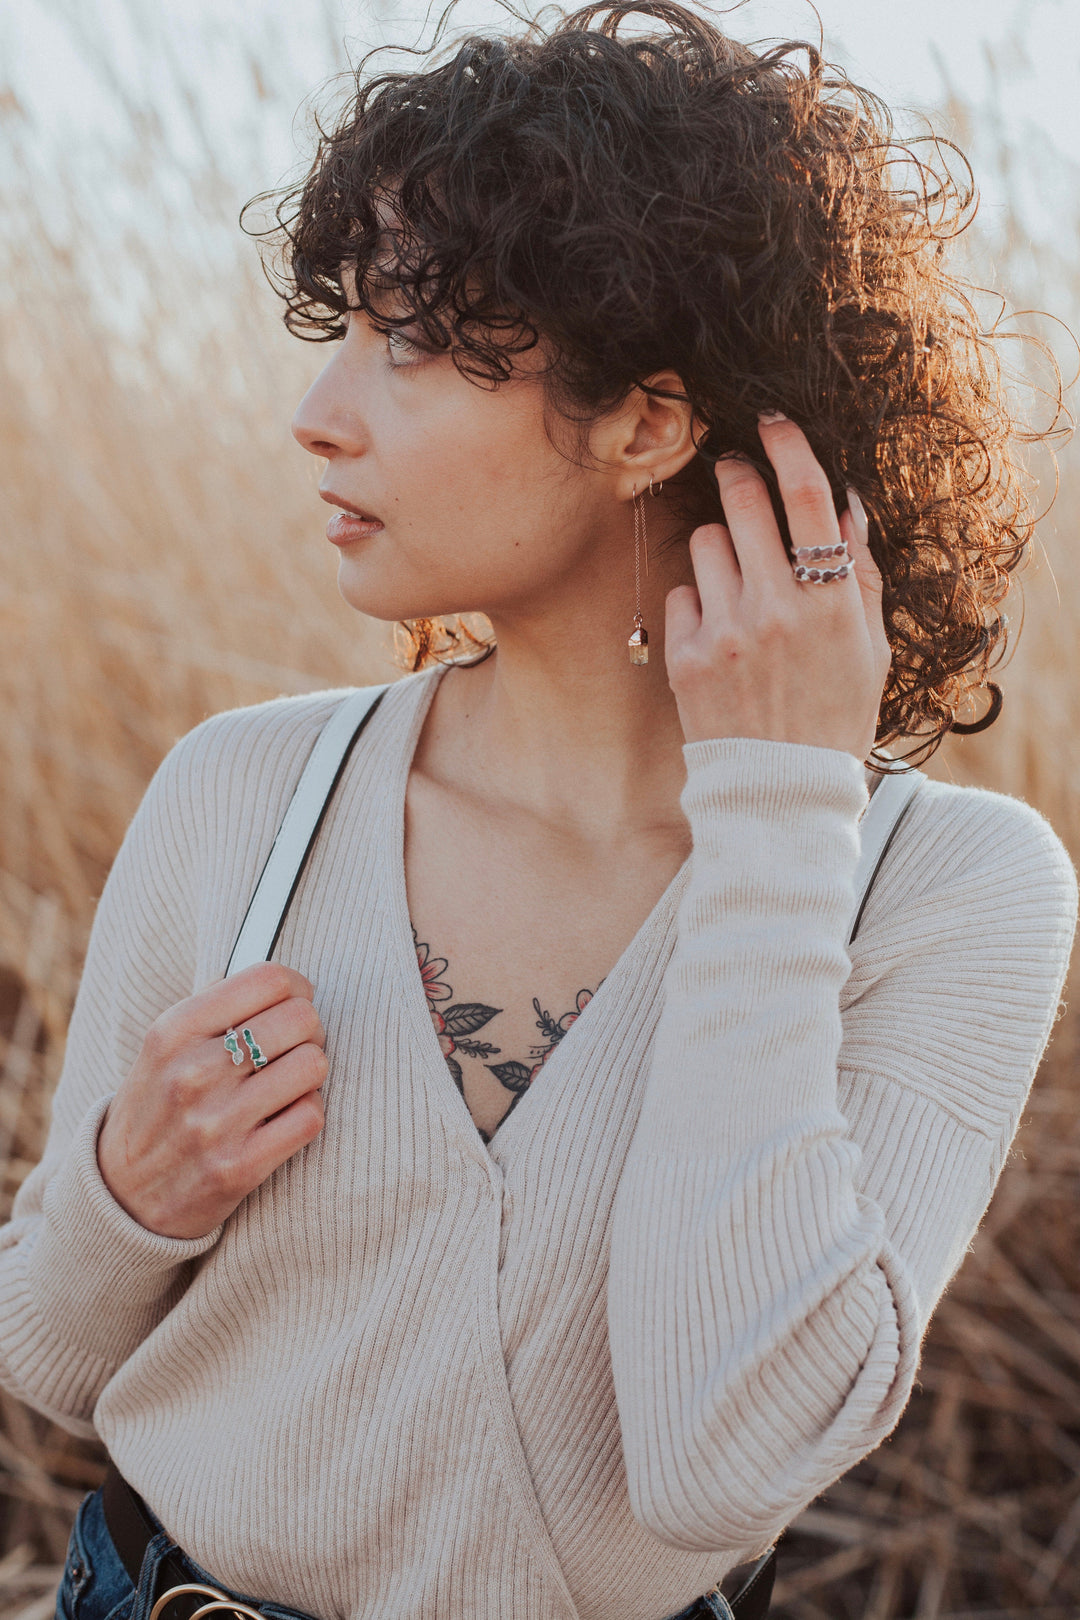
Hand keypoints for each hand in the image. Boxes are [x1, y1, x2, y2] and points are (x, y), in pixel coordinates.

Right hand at [96, 963, 327, 1239]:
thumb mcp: (164, 1047)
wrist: (122, 1196)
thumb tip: (283, 981)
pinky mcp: (240, 1167)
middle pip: (300, 1019)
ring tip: (288, 1082)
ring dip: (310, 1072)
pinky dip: (307, 1112)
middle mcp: (192, 1073)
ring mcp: (216, 1123)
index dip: (296, 987)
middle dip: (309, 1030)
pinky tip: (283, 1117)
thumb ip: (216, 1007)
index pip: (268, 980)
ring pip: (313, 1065)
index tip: (292, 1002)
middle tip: (294, 1046)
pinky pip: (310, 1116)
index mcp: (173, 1032)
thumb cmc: (158, 1106)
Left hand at [665, 414, 890, 758]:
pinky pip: (682, 592)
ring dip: (721, 549)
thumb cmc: (833, 716)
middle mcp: (775, 609)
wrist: (780, 790)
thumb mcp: (869, 648)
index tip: (772, 419)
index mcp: (829, 603)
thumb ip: (857, 575)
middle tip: (735, 470)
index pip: (807, 498)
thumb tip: (844, 502)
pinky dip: (698, 602)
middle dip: (737, 475)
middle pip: (743, 500)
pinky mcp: (684, 657)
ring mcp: (725, 632)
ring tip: (738, 587)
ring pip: (707, 542)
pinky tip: (717, 635)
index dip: (788, 445)